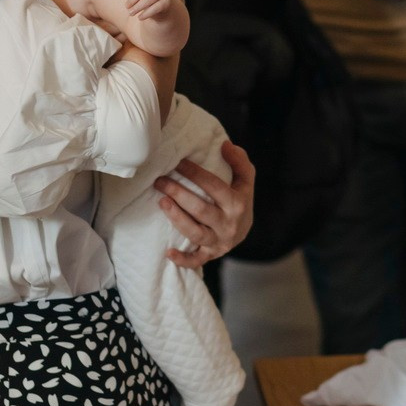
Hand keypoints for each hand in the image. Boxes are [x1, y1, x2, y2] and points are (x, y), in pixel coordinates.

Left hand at [155, 141, 255, 268]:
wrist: (245, 230)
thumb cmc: (240, 199)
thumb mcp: (245, 180)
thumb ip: (239, 161)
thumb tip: (225, 145)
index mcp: (238, 204)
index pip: (214, 186)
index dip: (195, 173)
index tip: (178, 162)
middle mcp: (229, 224)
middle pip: (201, 209)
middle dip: (179, 194)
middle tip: (160, 181)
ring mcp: (219, 241)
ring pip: (196, 233)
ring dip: (177, 218)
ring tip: (161, 202)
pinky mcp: (211, 255)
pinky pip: (197, 260)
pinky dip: (183, 259)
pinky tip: (168, 252)